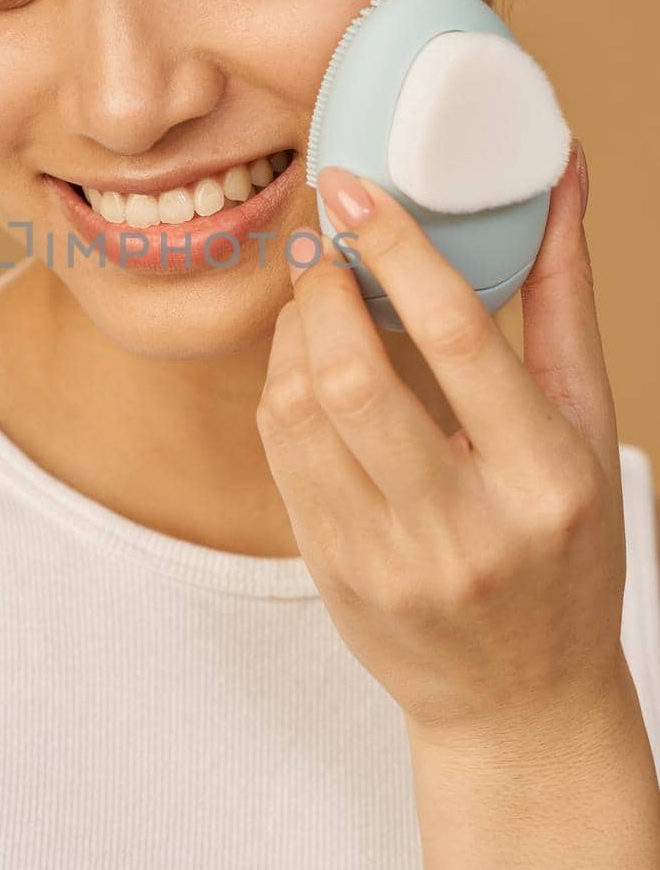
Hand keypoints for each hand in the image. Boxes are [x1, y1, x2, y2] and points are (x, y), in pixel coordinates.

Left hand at [256, 143, 630, 751]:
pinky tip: (304, 358)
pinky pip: (281, 455)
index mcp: (547, 478)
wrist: (520, 697)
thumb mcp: (588, 427)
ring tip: (316, 295)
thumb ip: (563, 297)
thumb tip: (562, 171)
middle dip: (323, 287)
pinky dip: (281, 387)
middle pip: (354, 377)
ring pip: (299, 413)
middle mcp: (466, 526)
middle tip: (325, 240)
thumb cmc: (566, 547)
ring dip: (292, 331)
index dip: (395, 247)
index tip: (354, 187)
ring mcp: (390, 560)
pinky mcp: (334, 576)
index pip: (458, 335)